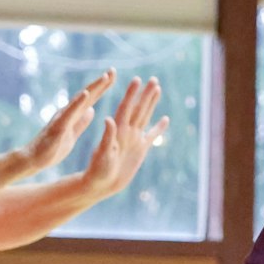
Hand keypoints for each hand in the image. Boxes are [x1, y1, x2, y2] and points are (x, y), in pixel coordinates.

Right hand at [22, 70, 112, 172]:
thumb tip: (92, 110)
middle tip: (113, 70)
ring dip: (93, 88)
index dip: (102, 88)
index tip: (113, 76)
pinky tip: (86, 93)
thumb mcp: (73, 135)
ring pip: (80, 100)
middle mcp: (68, 113)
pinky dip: (77, 102)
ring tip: (104, 77)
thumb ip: (82, 122)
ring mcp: (63, 118)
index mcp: (74, 115)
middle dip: (101, 82)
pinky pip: (69, 113)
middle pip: (87, 95)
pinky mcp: (58, 126)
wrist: (33, 160)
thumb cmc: (51, 149)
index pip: (91, 99)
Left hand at [79, 77, 169, 200]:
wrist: (100, 184)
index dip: (131, 94)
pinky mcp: (140, 150)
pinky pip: (151, 135)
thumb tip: (108, 119)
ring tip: (158, 89)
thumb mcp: (102, 153)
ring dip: (151, 104)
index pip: (126, 108)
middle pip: (138, 109)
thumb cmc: (98, 170)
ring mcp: (134, 139)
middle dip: (145, 94)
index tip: (137, 79)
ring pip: (145, 117)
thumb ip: (107, 137)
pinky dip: (159, 128)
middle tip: (154, 79)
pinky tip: (165, 119)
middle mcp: (126, 131)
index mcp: (117, 130)